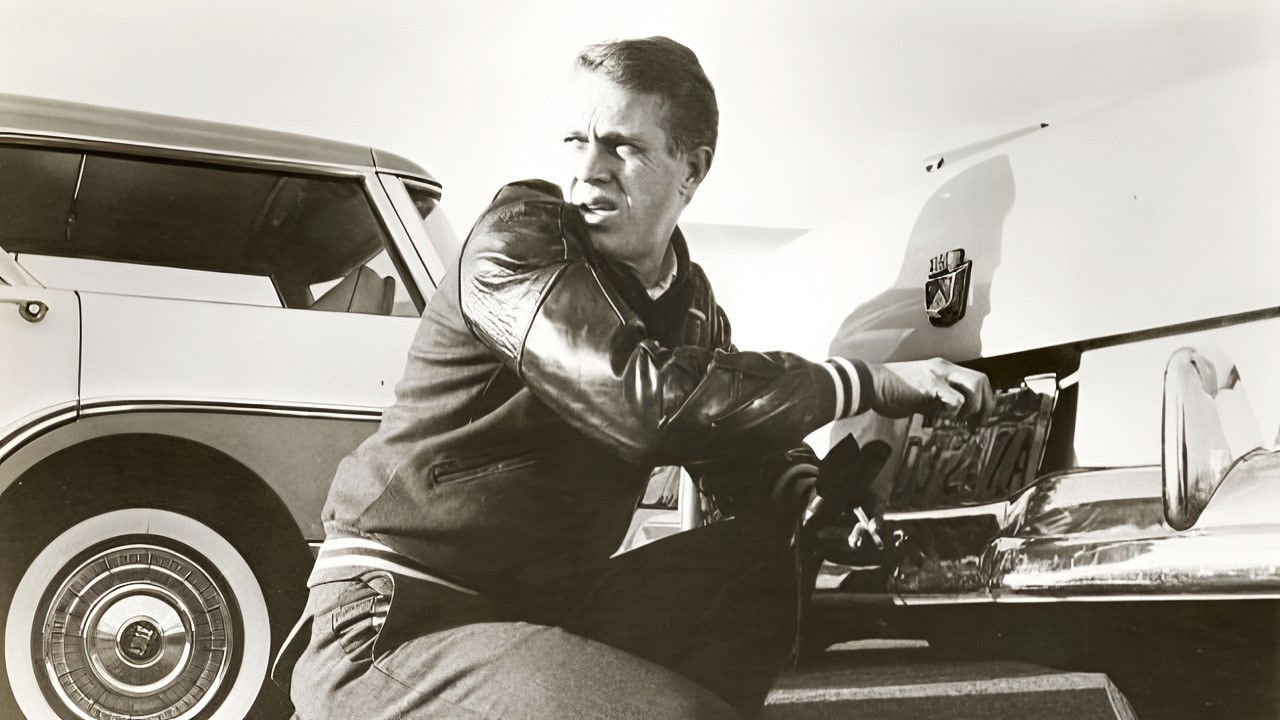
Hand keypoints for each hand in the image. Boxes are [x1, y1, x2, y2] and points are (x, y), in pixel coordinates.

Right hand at [864, 358, 992, 418]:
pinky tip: (941, 417)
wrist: (870, 383)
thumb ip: (936, 400)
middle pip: (982, 380)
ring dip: (972, 407)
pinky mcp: (931, 386)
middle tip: (976, 423)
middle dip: (985, 405)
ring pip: (974, 387)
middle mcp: (944, 368)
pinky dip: (954, 412)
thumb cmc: (891, 390)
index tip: (978, 418)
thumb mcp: (920, 392)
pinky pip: (956, 400)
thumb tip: (950, 416)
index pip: (976, 379)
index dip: (983, 400)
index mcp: (942, 369)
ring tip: (958, 419)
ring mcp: (938, 376)